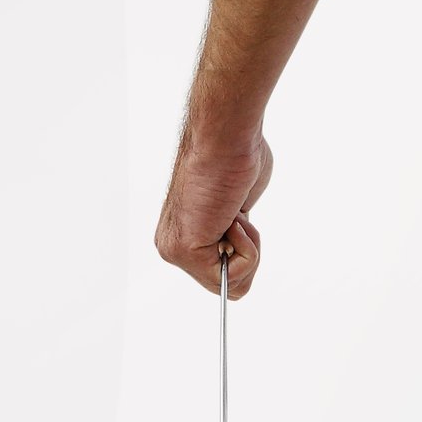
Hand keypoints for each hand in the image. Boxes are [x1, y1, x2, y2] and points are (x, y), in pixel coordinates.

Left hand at [154, 121, 273, 297]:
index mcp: (181, 234)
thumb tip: (237, 231)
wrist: (225, 136)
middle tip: (237, 215)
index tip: (237, 215)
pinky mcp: (185, 251)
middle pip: (227, 284)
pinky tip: (233, 217)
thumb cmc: (235, 156)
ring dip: (249, 250)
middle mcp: (171, 246)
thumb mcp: (238, 202)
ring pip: (234, 285)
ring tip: (235, 214)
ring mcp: (175, 251)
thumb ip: (233, 225)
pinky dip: (248, 249)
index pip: (219, 272)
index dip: (243, 250)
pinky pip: (233, 278)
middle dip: (247, 253)